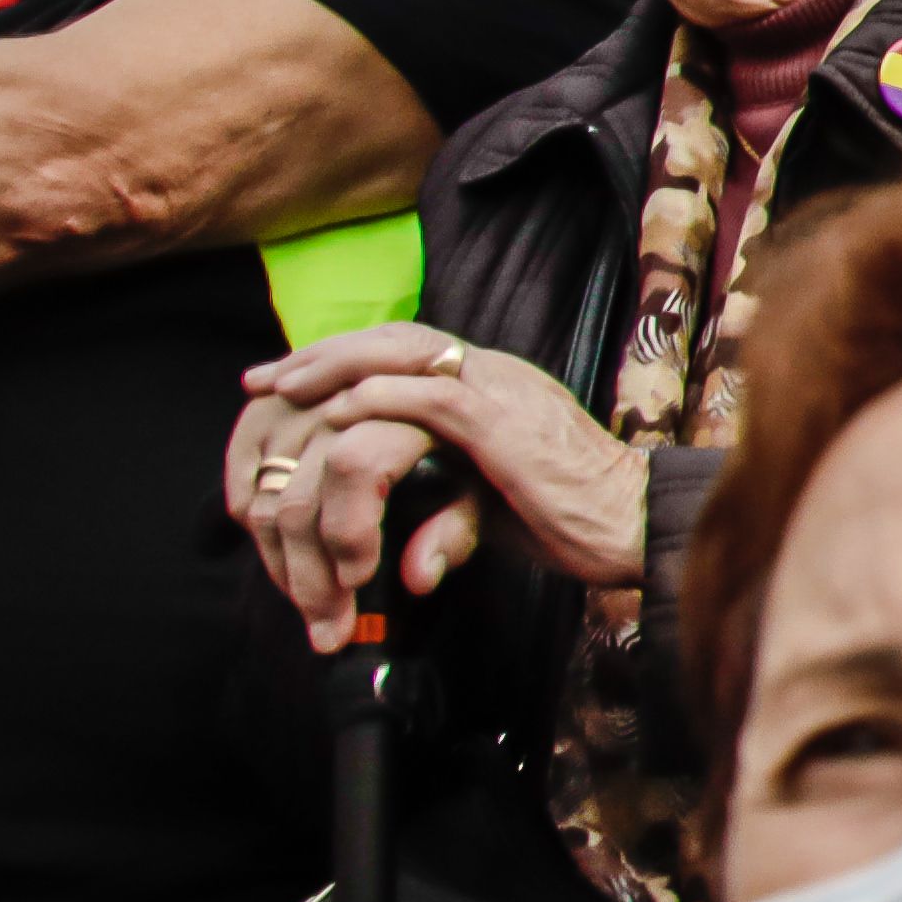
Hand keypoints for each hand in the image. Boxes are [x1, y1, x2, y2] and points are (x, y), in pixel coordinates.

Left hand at [226, 324, 644, 647]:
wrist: (637, 524)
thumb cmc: (576, 523)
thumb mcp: (498, 509)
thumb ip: (452, 515)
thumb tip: (415, 564)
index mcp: (498, 386)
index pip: (413, 351)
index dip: (349, 359)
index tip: (294, 380)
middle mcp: (498, 374)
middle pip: (398, 337)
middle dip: (324, 353)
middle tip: (265, 378)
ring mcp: (503, 391)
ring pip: (404, 353)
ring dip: (335, 368)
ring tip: (283, 389)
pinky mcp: (504, 423)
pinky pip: (429, 395)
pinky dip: (377, 398)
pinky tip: (337, 411)